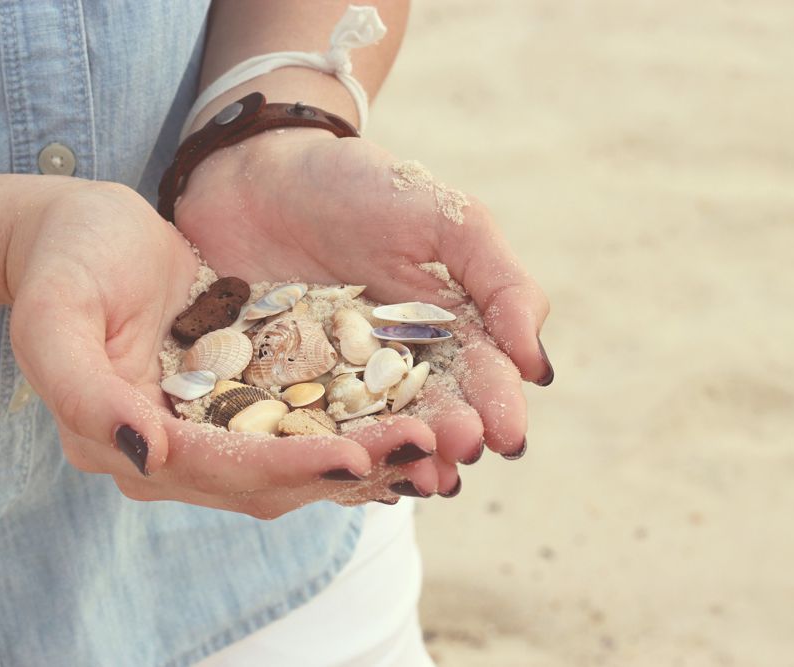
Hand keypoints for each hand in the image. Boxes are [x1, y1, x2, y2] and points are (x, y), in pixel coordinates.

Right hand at [8, 180, 423, 516]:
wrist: (84, 233)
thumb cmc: (68, 261)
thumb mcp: (55, 315)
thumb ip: (83, 391)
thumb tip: (148, 453)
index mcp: (128, 442)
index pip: (220, 468)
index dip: (289, 466)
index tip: (355, 458)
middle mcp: (174, 453)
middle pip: (273, 476)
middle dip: (349, 465)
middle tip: (425, 446)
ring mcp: (212, 430)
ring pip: (299, 458)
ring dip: (366, 452)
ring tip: (432, 436)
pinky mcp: (242, 402)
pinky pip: (305, 423)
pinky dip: (354, 427)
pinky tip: (407, 415)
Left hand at [174, 129, 552, 494]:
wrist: (255, 169)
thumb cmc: (357, 186)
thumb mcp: (444, 217)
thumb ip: (499, 281)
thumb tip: (537, 365)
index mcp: (442, 329)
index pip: (478, 374)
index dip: (495, 404)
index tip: (505, 433)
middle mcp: (393, 365)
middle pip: (428, 410)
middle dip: (448, 435)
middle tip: (461, 455)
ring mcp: (334, 382)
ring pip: (372, 431)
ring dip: (398, 458)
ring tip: (417, 481)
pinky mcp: (275, 391)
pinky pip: (303, 430)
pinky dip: (324, 454)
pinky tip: (341, 475)